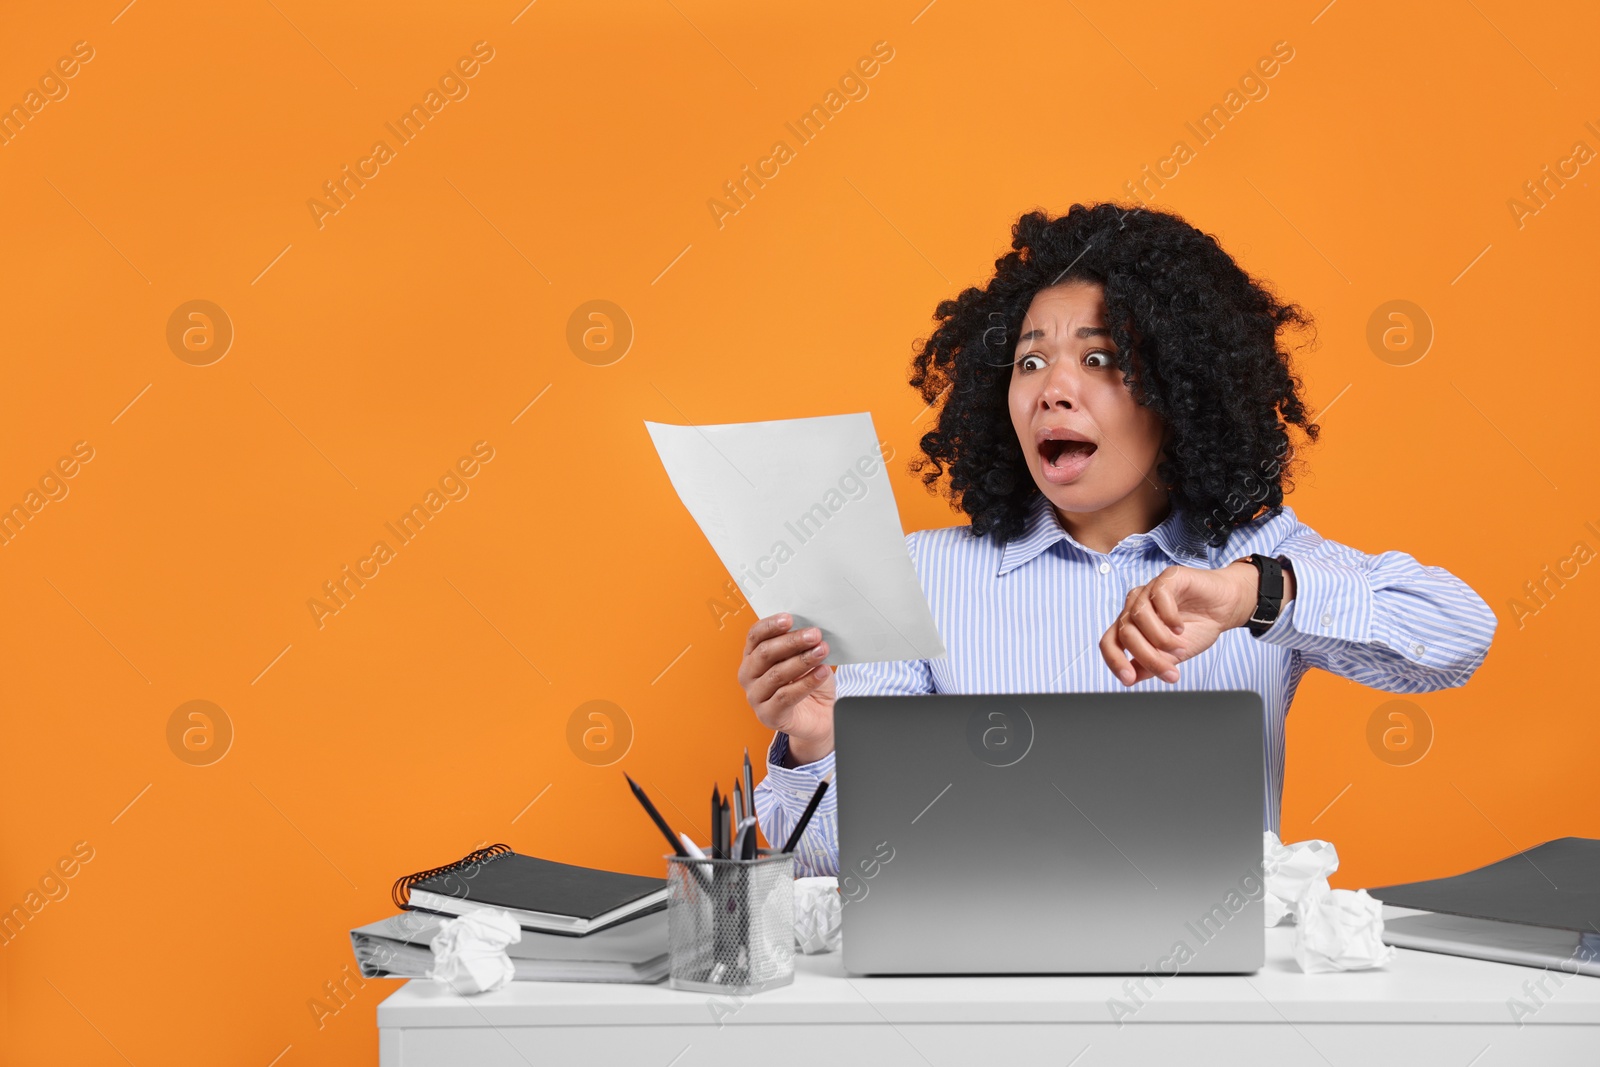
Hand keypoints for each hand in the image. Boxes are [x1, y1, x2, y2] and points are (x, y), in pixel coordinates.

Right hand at [738, 613, 835, 763]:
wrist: (819, 716)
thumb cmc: (808, 682)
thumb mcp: (804, 657)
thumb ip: (801, 643)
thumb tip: (810, 628)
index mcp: (753, 657)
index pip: (755, 636)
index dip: (770, 626)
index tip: (789, 618)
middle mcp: (749, 676)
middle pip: (765, 653)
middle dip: (792, 642)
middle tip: (814, 635)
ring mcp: (755, 697)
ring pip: (776, 674)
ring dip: (802, 660)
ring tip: (822, 651)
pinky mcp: (768, 715)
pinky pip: (786, 696)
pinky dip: (806, 683)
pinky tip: (821, 672)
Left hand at [1099, 561, 1284, 685]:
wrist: (1226, 608)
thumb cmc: (1197, 627)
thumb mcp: (1172, 654)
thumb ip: (1150, 664)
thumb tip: (1130, 678)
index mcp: (1131, 625)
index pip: (1109, 641)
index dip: (1114, 661)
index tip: (1128, 680)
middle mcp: (1135, 606)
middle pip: (1126, 633)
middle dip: (1149, 657)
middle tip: (1171, 672)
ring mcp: (1149, 590)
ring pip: (1138, 615)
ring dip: (1161, 639)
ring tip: (1182, 648)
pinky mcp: (1167, 577)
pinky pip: (1158, 596)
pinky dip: (1170, 617)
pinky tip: (1181, 627)